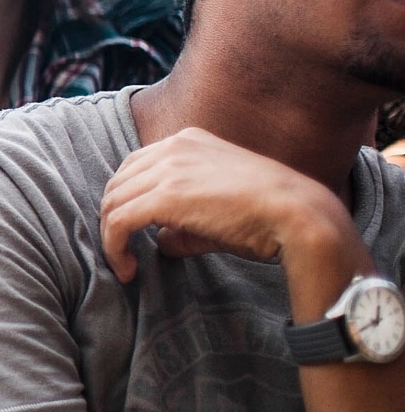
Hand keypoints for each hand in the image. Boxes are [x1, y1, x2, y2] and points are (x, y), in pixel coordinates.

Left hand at [100, 127, 355, 283]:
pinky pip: (118, 222)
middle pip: (118, 184)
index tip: (131, 232)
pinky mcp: (166, 196)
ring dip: (111, 238)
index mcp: (187, 141)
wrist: (299, 215)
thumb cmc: (269, 216)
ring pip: (113, 203)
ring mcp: (169, 169)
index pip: (135, 168)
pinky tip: (127, 270)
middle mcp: (173, 147)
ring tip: (125, 266)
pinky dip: (114, 247)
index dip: (127, 201)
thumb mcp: (219, 207)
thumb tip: (161, 243)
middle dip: (113, 220)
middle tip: (123, 252)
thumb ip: (184, 222)